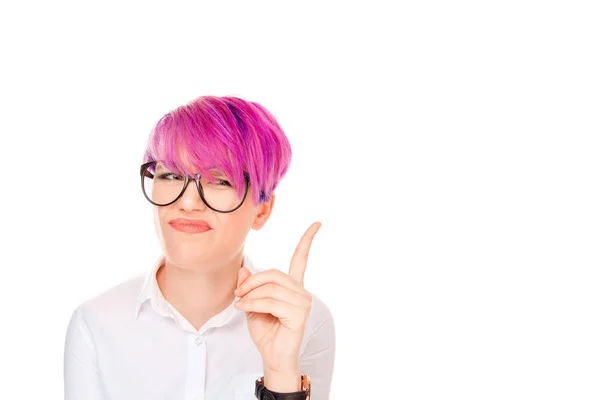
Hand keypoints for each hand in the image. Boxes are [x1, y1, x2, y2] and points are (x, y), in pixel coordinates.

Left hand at [234, 222, 320, 376]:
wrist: (272, 356)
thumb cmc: (266, 331)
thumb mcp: (252, 304)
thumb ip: (250, 286)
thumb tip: (244, 269)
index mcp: (293, 286)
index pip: (301, 259)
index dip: (307, 240)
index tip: (317, 224)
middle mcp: (301, 292)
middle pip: (273, 274)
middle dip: (251, 282)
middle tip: (238, 294)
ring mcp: (303, 303)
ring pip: (270, 289)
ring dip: (250, 296)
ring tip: (240, 305)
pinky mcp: (299, 315)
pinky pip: (271, 302)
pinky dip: (254, 304)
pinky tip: (245, 309)